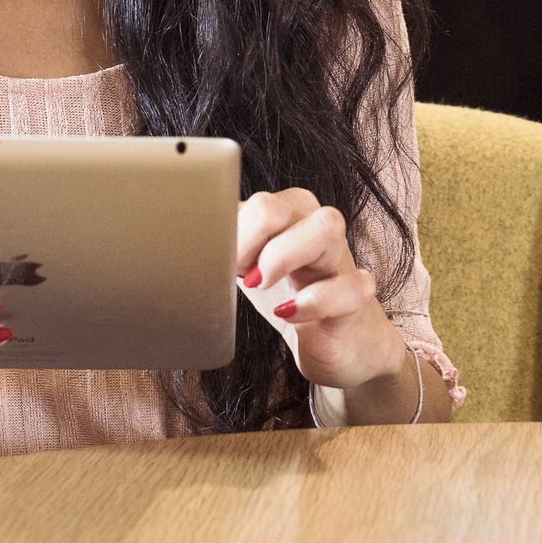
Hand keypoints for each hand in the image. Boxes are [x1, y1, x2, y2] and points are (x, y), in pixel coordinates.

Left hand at [235, 190, 402, 395]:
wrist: (337, 342)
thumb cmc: (286, 297)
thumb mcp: (249, 268)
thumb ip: (224, 247)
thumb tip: (182, 246)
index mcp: (286, 211)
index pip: (244, 200)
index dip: (224, 233)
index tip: (217, 262)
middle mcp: (313, 224)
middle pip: (273, 206)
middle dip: (243, 242)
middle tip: (236, 276)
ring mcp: (340, 258)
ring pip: (326, 226)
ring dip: (282, 257)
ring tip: (260, 285)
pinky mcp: (358, 296)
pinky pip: (350, 285)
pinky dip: (314, 302)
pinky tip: (290, 313)